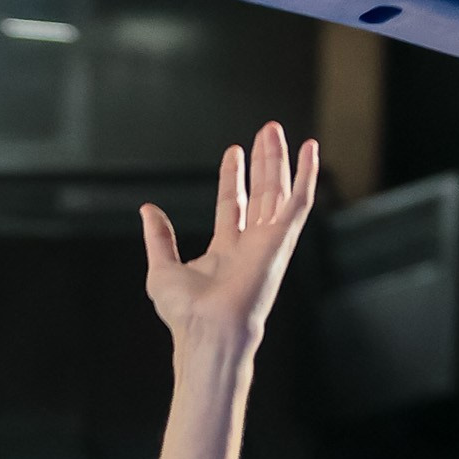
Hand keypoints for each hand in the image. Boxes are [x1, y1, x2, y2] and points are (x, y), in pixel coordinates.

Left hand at [141, 124, 319, 354]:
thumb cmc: (186, 312)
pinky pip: (299, 202)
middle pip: (259, 193)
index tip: (234, 152)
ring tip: (274, 130)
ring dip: (279, 160)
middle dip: (262, 162)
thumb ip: (158, 238)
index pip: (232, 205)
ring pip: (278, 192)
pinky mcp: (282, 240)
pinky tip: (310, 150)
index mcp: (225, 251)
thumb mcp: (162, 268)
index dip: (232, 177)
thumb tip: (148, 211)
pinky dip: (307, 175)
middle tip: (265, 131)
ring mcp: (268, 242)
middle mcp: (250, 245)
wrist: (208, 328)